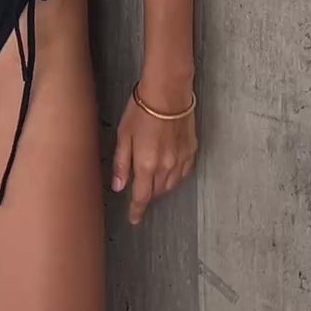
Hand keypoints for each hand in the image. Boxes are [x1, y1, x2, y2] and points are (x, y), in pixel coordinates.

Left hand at [111, 87, 197, 224]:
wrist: (168, 92)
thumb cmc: (142, 110)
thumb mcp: (123, 135)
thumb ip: (122, 163)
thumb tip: (119, 186)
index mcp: (146, 165)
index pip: (142, 197)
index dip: (137, 210)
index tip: (134, 219)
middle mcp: (166, 167)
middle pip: (157, 192)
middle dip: (148, 194)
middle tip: (139, 190)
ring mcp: (181, 160)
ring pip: (171, 184)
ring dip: (161, 186)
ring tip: (153, 179)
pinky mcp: (192, 150)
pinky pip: (183, 172)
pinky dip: (175, 176)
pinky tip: (169, 170)